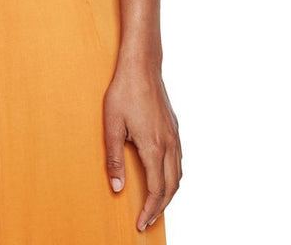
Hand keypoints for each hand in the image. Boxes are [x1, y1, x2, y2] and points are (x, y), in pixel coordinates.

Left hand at [103, 60, 181, 231]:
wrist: (141, 65)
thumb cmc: (124, 91)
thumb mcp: (112, 125)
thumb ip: (114, 159)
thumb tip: (117, 187)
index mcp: (153, 147)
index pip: (156, 190)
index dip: (149, 211)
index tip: (141, 224)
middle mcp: (169, 144)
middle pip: (172, 187)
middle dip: (161, 208)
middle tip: (148, 220)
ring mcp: (174, 135)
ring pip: (179, 174)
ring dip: (169, 193)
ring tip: (156, 204)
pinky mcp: (174, 127)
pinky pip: (179, 160)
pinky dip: (173, 176)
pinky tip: (163, 176)